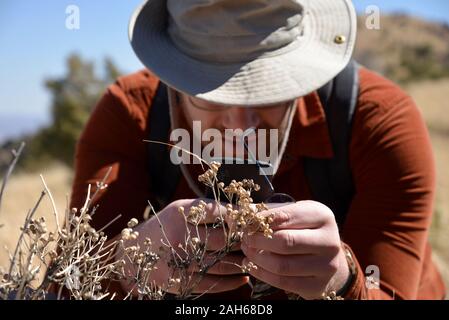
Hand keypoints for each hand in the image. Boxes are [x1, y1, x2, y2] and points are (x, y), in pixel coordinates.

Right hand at [118, 199, 248, 294]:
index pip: (217, 211)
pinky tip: (243, 277)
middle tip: (257, 241)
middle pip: (221, 239)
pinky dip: (231, 282)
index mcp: (181, 214)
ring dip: (241, 263)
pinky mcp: (178, 280)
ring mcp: (178, 260)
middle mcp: (179, 236)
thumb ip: (206, 208)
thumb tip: (241, 210)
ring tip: (254, 260)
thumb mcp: (179, 209)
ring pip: (219, 263)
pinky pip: (210, 283)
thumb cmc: (164, 226)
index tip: (253, 219)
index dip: (238, 215)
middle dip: (242, 240)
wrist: (131, 254)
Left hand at [241, 200, 349, 299]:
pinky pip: (283, 282)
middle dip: (257, 241)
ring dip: (257, 259)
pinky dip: (262, 274)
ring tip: (247, 251)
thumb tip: (233, 217)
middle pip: (284, 242)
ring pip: (282, 265)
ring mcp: (327, 266)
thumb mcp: (290, 213)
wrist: (325, 256)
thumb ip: (265, 213)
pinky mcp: (318, 286)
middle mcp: (330, 241)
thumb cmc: (302, 228)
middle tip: (244, 239)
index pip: (284, 216)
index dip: (259, 221)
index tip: (244, 223)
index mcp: (322, 216)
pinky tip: (252, 265)